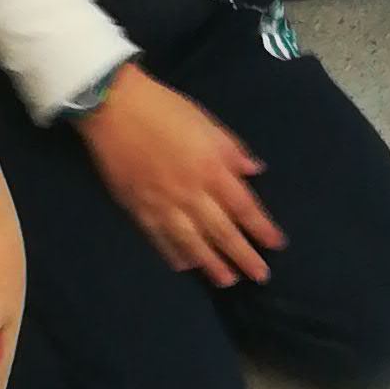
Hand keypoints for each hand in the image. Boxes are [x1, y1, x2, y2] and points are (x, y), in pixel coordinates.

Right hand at [79, 64, 284, 285]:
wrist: (113, 107)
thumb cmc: (164, 109)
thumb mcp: (207, 122)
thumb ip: (232, 150)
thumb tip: (254, 172)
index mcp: (211, 168)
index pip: (244, 206)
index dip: (261, 228)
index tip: (276, 244)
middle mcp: (190, 192)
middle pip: (222, 232)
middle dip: (243, 256)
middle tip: (260, 275)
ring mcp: (162, 204)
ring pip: (192, 243)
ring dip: (212, 264)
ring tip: (227, 281)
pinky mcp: (138, 209)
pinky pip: (159, 239)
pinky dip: (174, 254)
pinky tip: (186, 267)